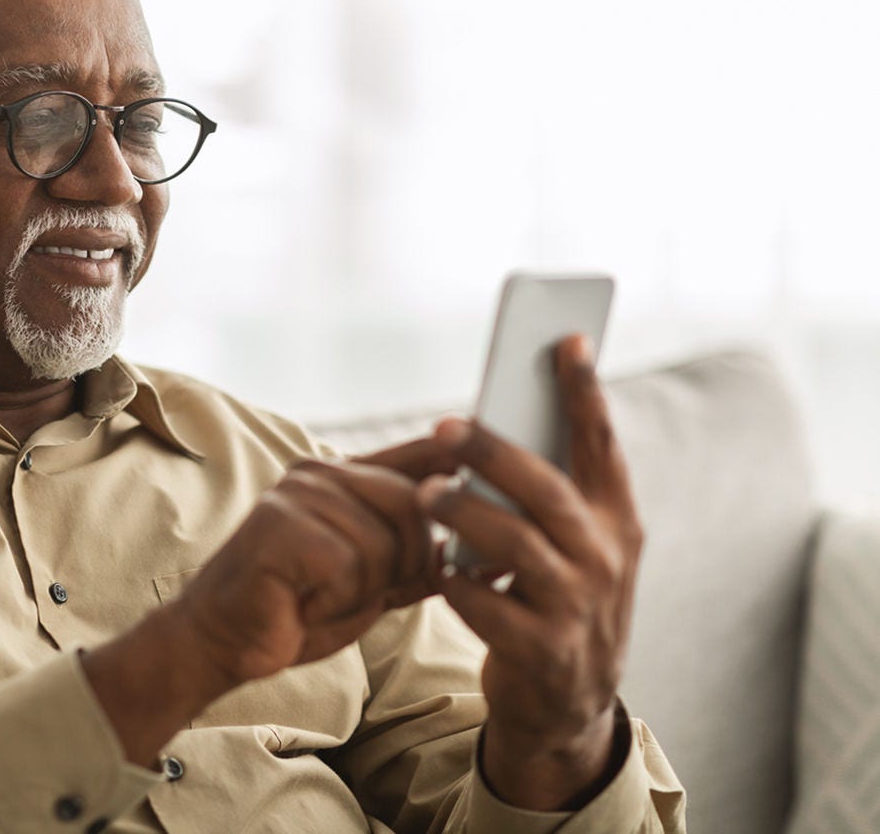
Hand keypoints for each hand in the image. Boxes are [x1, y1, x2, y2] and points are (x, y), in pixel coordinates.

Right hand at [172, 436, 456, 689]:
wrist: (224, 639)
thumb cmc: (297, 609)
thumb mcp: (371, 583)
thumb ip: (417, 559)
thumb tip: (484, 547)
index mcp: (340, 477)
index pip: (414, 454)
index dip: (454, 461)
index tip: (488, 474)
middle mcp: (319, 473)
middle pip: (412, 506)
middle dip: (405, 563)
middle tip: (358, 592)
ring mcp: (298, 494)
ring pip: (384, 542)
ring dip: (362, 589)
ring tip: (320, 597)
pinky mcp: (282, 524)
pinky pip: (348, 566)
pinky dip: (335, 599)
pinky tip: (302, 603)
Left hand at [421, 335, 641, 810]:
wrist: (568, 705)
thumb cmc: (557, 599)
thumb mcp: (574, 546)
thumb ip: (549, 492)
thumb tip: (494, 422)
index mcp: (615, 520)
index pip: (601, 444)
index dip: (583, 391)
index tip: (566, 339)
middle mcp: (605, 558)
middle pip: (548, 489)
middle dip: (496, 453)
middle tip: (447, 426)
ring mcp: (577, 607)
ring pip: (515, 546)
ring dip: (465, 514)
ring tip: (428, 493)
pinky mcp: (543, 651)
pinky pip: (487, 605)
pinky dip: (456, 582)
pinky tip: (437, 567)